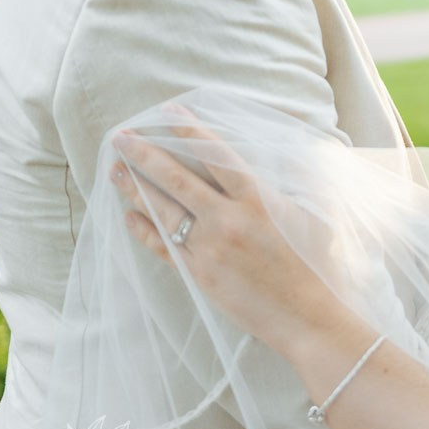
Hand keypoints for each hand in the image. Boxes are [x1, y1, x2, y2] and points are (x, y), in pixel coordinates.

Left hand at [111, 113, 327, 349]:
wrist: (305, 317)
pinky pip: (164, 247)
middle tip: (121, 137)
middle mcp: (228, 221)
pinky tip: (129, 216)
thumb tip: (283, 155)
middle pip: (178, 180)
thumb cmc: (313, 264)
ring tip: (115, 170)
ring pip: (164, 211)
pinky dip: (144, 230)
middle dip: (146, 155)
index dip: (189, 131)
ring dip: (136, 189)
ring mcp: (209, 249)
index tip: (167, 111)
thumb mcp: (311, 214)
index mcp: (258, 200)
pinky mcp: (199, 275)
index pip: (215, 155)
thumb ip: (292, 182)